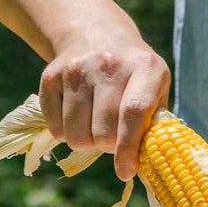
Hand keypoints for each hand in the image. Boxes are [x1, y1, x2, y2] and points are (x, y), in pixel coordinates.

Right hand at [39, 36, 170, 181]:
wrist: (96, 34)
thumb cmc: (135, 75)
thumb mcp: (156, 87)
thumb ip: (156, 123)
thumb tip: (150, 164)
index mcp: (145, 67)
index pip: (134, 113)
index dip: (128, 148)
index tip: (125, 172)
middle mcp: (108, 64)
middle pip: (103, 131)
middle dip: (108, 146)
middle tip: (113, 137)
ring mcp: (76, 69)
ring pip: (75, 135)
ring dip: (86, 142)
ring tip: (96, 125)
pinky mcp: (50, 76)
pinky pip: (54, 129)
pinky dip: (66, 133)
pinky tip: (78, 115)